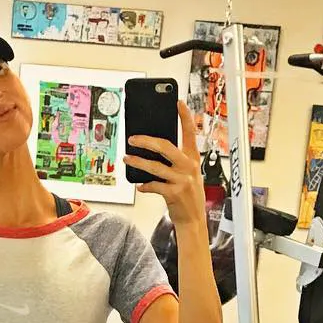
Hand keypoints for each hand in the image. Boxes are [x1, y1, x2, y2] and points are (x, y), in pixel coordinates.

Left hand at [123, 102, 205, 228]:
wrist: (194, 220)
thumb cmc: (189, 196)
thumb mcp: (188, 174)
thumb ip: (176, 162)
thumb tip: (154, 150)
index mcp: (193, 159)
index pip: (190, 133)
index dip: (185, 117)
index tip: (178, 103)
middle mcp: (189, 167)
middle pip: (165, 147)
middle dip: (146, 141)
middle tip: (133, 138)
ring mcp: (182, 180)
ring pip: (155, 166)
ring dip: (138, 162)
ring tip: (128, 158)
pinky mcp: (174, 193)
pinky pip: (154, 185)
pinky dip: (145, 185)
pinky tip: (140, 185)